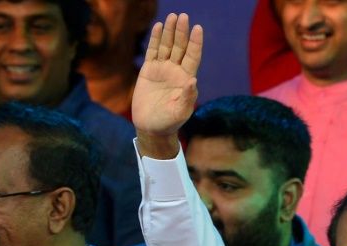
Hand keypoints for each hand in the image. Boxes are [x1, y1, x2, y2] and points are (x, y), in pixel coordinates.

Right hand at [132, 13, 202, 153]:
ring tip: (173, 17)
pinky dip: (156, 39)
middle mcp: (176, 71)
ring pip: (167, 46)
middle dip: (182, 32)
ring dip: (170, 32)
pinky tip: (159, 27)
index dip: (195, 43)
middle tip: (183, 16)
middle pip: (180, 47)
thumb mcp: (180, 112)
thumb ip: (187, 97)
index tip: (198, 29)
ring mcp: (162, 69)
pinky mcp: (149, 70)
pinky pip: (153, 51)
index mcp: (186, 79)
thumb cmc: (169, 122)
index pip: (193, 57)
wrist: (151, 127)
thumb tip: (193, 80)